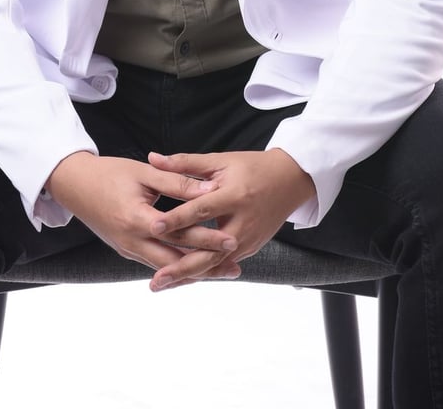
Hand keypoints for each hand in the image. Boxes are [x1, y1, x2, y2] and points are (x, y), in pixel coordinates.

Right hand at [45, 153, 240, 276]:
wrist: (74, 185)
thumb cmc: (109, 173)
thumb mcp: (144, 173)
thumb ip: (176, 182)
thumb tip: (209, 189)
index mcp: (137, 220)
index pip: (179, 235)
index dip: (207, 239)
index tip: (232, 240)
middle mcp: (132, 241)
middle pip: (175, 262)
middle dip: (206, 266)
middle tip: (235, 267)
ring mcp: (127, 249)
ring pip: (166, 267)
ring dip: (194, 270)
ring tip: (222, 270)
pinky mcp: (126, 250)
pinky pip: (155, 263)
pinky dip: (177, 265)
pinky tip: (195, 264)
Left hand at [145, 149, 315, 290]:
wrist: (290, 181)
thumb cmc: (252, 167)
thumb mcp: (220, 161)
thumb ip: (185, 163)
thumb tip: (152, 158)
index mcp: (234, 196)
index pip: (201, 210)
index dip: (177, 219)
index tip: (154, 227)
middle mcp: (242, 223)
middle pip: (209, 251)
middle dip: (181, 267)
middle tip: (155, 280)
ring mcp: (248, 240)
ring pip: (214, 264)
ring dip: (188, 276)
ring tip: (160, 284)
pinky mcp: (250, 248)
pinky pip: (222, 263)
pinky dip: (202, 271)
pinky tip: (181, 279)